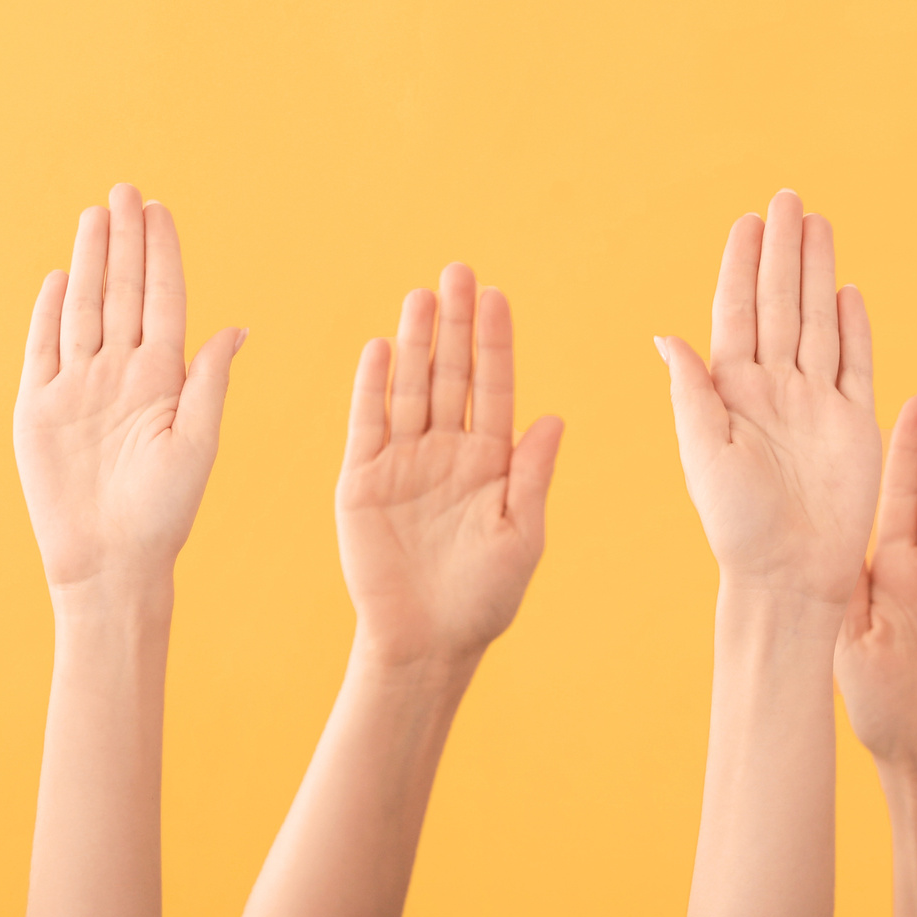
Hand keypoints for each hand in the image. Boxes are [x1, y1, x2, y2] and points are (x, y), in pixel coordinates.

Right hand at [13, 186, 243, 592]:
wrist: (110, 564)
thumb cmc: (165, 514)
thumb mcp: (199, 444)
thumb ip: (209, 382)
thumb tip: (238, 326)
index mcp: (163, 378)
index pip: (163, 300)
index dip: (161, 254)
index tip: (161, 210)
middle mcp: (120, 373)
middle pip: (121, 292)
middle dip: (124, 241)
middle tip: (126, 190)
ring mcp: (77, 387)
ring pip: (83, 309)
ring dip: (89, 262)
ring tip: (95, 216)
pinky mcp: (38, 408)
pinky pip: (42, 348)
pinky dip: (48, 312)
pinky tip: (57, 276)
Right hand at [337, 265, 564, 667]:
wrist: (425, 644)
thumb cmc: (483, 600)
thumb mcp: (522, 536)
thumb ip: (532, 475)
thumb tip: (554, 417)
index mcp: (489, 462)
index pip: (494, 388)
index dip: (495, 343)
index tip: (499, 297)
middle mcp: (446, 452)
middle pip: (450, 374)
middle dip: (455, 325)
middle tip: (458, 272)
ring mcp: (403, 462)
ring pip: (410, 388)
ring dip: (414, 342)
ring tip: (421, 295)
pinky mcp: (362, 479)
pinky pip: (367, 423)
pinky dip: (371, 386)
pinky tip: (378, 348)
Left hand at [657, 190, 880, 605]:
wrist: (787, 573)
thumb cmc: (734, 522)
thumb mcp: (702, 452)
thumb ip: (690, 392)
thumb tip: (664, 336)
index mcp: (730, 389)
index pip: (737, 311)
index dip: (743, 266)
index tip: (748, 221)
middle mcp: (772, 386)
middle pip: (780, 303)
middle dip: (783, 251)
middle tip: (788, 198)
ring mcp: (816, 401)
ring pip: (817, 321)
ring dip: (817, 272)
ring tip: (819, 224)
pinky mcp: (854, 423)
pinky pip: (856, 364)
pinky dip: (854, 327)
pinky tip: (848, 290)